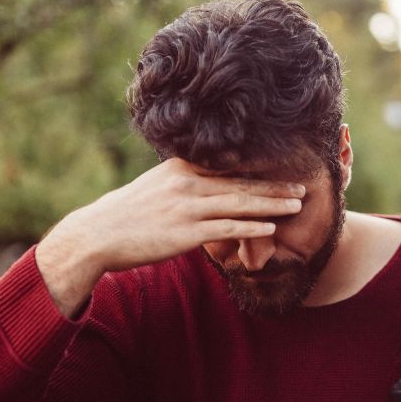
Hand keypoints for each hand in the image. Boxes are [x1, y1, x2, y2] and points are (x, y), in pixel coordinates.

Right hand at [36, 157, 305, 315]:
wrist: (97, 235)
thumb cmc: (127, 215)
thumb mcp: (156, 187)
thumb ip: (183, 181)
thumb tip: (205, 181)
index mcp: (181, 168)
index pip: (229, 166)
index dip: (260, 168)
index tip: (285, 168)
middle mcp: (187, 183)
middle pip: (241, 182)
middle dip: (275, 185)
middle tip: (303, 184)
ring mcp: (187, 208)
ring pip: (240, 203)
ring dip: (272, 203)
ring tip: (297, 203)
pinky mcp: (185, 233)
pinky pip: (226, 229)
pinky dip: (251, 227)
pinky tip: (271, 227)